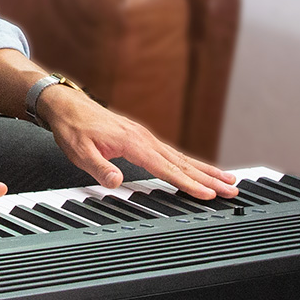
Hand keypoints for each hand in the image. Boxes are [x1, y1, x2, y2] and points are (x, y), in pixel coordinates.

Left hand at [36, 86, 239, 198]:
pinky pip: (172, 153)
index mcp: (133, 143)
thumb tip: (116, 182)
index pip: (166, 168)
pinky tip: (200, 169)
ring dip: (206, 170)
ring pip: (182, 157)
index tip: (207, 194)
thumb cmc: (73, 129)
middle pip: (182, 163)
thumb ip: (99, 168)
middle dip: (209, 178)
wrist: (67, 105)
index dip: (187, 183)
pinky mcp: (143, 138)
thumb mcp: (79, 152)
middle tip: (232, 189)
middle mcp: (144, 138)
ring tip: (228, 180)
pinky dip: (190, 163)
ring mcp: (146, 137)